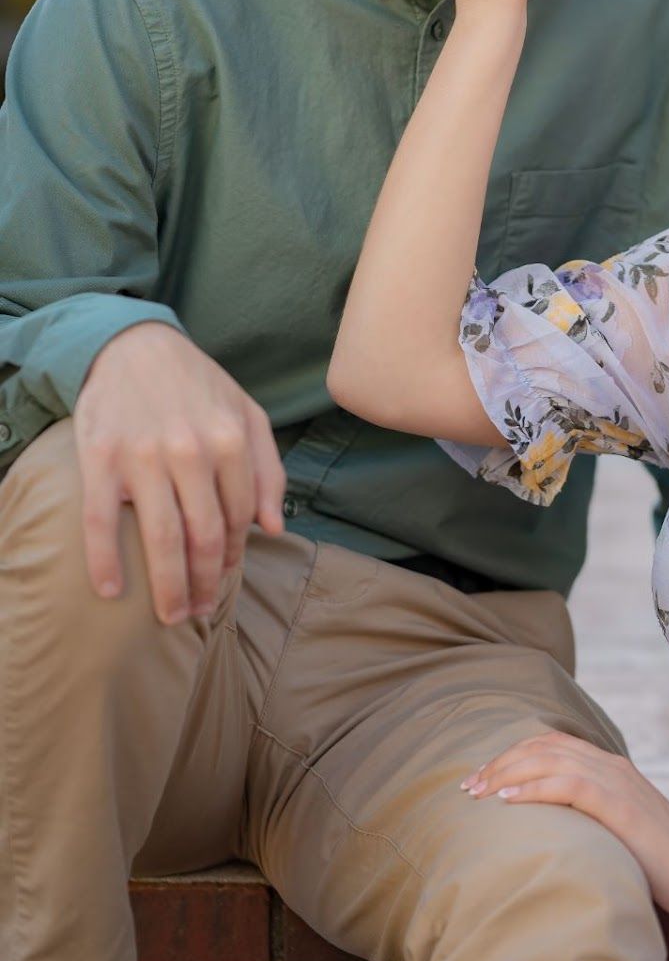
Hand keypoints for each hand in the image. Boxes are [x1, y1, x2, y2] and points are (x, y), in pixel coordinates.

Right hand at [74, 322, 285, 623]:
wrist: (132, 345)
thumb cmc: (196, 384)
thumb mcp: (247, 413)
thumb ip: (268, 468)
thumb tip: (274, 528)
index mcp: (231, 440)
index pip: (240, 516)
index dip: (233, 554)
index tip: (224, 576)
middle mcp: (191, 451)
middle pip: (204, 537)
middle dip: (205, 584)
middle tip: (197, 612)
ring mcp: (144, 456)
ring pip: (161, 538)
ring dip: (168, 587)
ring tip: (171, 615)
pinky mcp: (101, 458)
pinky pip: (102, 521)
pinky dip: (105, 561)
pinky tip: (110, 590)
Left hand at [462, 730, 668, 917]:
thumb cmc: (661, 863)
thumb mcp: (620, 830)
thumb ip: (591, 818)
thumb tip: (551, 832)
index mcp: (611, 767)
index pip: (550, 745)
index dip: (512, 757)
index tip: (482, 781)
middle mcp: (611, 766)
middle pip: (542, 747)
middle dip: (500, 763)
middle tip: (468, 787)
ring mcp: (617, 782)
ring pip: (550, 760)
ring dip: (507, 773)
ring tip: (478, 792)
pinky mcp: (620, 805)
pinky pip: (568, 785)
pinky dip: (533, 789)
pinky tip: (507, 801)